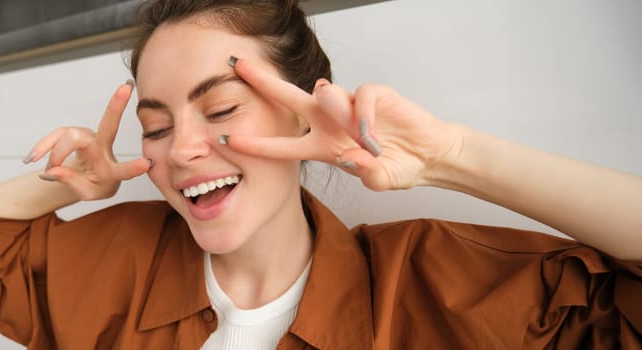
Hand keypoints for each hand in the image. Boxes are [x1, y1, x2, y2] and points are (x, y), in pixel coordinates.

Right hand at [22, 82, 151, 199]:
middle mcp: (103, 148)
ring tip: (46, 169)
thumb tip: (52, 170)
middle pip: (108, 126)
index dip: (133, 168)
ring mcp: (88, 137)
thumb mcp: (85, 192)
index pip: (123, 169)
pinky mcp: (72, 133)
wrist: (86, 177)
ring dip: (54, 154)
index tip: (146, 163)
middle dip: (116, 106)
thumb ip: (70, 182)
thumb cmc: (94, 185)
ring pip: (69, 137)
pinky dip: (42, 147)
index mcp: (111, 169)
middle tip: (126, 88)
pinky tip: (32, 158)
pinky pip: (55, 137)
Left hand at [225, 57, 462, 190]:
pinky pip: (361, 96)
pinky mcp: (375, 95)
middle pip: (288, 98)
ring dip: (334, 107)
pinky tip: (373, 132)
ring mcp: (350, 107)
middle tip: (239, 67)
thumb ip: (365, 172)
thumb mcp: (378, 179)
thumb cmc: (398, 167)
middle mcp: (329, 122)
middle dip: (263, 82)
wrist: (429, 157)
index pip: (282, 146)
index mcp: (321, 146)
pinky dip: (364, 113)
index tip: (228, 141)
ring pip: (325, 93)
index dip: (256, 145)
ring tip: (356, 132)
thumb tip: (351, 156)